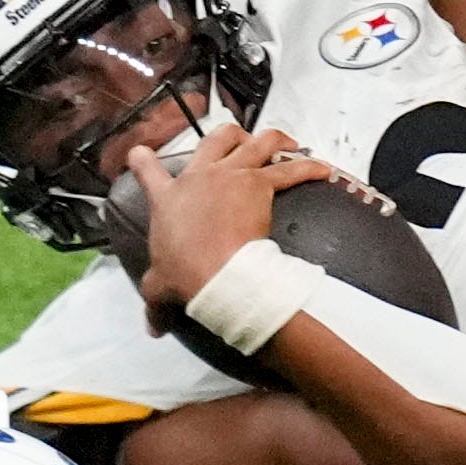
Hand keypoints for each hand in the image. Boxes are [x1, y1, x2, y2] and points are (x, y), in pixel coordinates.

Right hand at [124, 125, 333, 331]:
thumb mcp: (159, 287)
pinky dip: (308, 166)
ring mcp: (229, 176)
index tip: (143, 153)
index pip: (147, 170)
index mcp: (168, 198)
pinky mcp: (258, 184)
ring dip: (274, 139)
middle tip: (243, 141)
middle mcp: (198, 177)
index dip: (143, 160)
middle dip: (231, 135)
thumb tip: (152, 329)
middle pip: (215, 139)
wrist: (216, 271)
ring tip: (289, 143)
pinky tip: (322, 168)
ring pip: (254, 142)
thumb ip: (154, 303)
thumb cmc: (185, 275)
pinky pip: (288, 169)